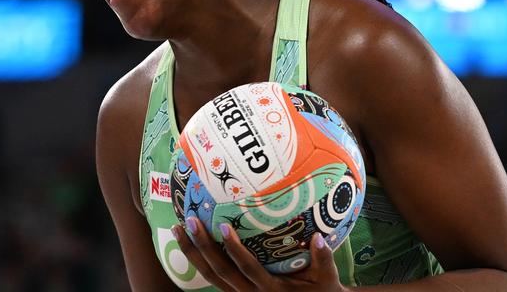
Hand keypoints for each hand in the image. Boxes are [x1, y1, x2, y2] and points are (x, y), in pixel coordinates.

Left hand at [171, 217, 345, 291]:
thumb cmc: (323, 290)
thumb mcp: (327, 278)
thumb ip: (323, 259)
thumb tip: (319, 238)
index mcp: (270, 289)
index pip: (247, 267)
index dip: (234, 248)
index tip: (223, 226)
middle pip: (219, 271)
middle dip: (202, 247)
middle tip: (190, 222)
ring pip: (210, 276)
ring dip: (192, 253)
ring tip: (179, 230)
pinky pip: (212, 278)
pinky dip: (198, 261)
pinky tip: (187, 244)